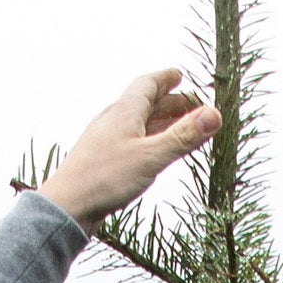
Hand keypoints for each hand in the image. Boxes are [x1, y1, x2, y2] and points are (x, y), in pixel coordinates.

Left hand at [36, 70, 218, 221]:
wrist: (67, 206)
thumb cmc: (105, 179)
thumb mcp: (151, 157)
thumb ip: (183, 136)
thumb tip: (214, 114)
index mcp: (124, 111)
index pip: (147, 85)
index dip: (165, 79)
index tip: (179, 76)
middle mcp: (113, 120)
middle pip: (145, 104)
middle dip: (170, 103)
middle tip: (192, 108)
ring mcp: (105, 140)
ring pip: (138, 124)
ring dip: (159, 123)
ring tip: (178, 129)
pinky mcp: (102, 160)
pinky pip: (130, 141)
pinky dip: (148, 140)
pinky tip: (151, 153)